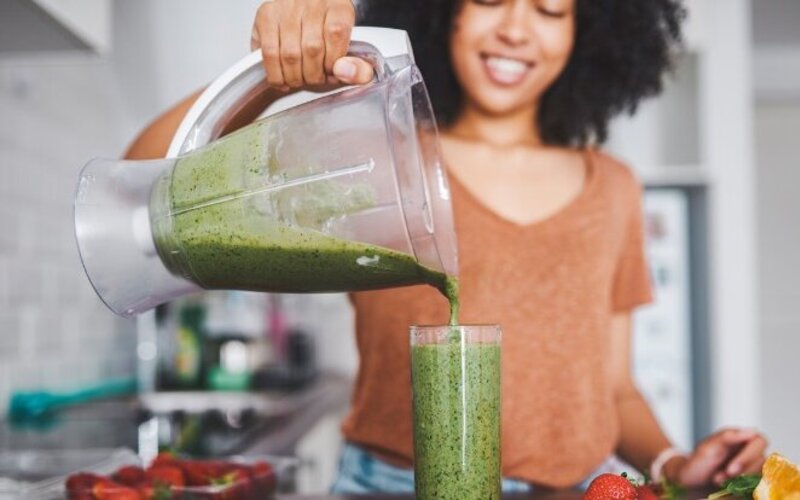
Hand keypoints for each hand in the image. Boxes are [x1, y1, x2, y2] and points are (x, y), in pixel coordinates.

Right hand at [250, 0, 373, 88]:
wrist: (309, 12)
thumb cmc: (330, 35)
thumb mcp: (354, 49)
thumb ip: (361, 68)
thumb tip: (343, 72)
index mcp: (338, 6)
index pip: (336, 34)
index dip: (332, 63)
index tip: (331, 75)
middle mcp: (311, 2)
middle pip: (311, 48)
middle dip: (313, 75)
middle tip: (314, 80)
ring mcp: (286, 7)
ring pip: (289, 54)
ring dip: (295, 77)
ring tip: (300, 80)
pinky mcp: (266, 15)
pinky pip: (268, 53)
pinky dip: (276, 74)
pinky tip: (284, 79)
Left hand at [664, 428, 767, 486]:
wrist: (691, 482)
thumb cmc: (699, 462)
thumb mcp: (709, 447)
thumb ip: (729, 437)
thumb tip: (751, 431)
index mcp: (742, 438)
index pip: (760, 442)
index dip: (748, 456)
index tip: (731, 469)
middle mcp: (752, 453)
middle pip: (762, 461)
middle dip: (741, 473)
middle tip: (719, 478)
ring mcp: (754, 469)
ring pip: (761, 476)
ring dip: (740, 483)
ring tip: (718, 482)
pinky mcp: (753, 484)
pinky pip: (757, 488)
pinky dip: (742, 491)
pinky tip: (726, 490)